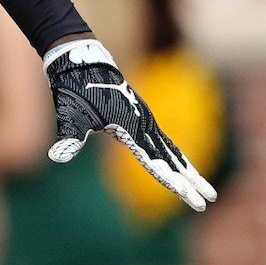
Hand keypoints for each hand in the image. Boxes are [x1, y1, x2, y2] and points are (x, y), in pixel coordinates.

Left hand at [44, 39, 216, 211]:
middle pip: (172, 160)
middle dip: (191, 182)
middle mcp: (144, 125)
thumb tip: (57, 157)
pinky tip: (180, 165)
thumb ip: (69, 138)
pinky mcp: (141, 117)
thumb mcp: (70, 115)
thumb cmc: (74, 90)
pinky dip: (175, 156)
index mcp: (131, 128)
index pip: (156, 164)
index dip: (174, 183)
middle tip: (208, 201)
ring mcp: (145, 120)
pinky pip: (164, 142)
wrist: (81, 62)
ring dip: (188, 170)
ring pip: (172, 151)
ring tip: (204, 188)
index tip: (191, 198)